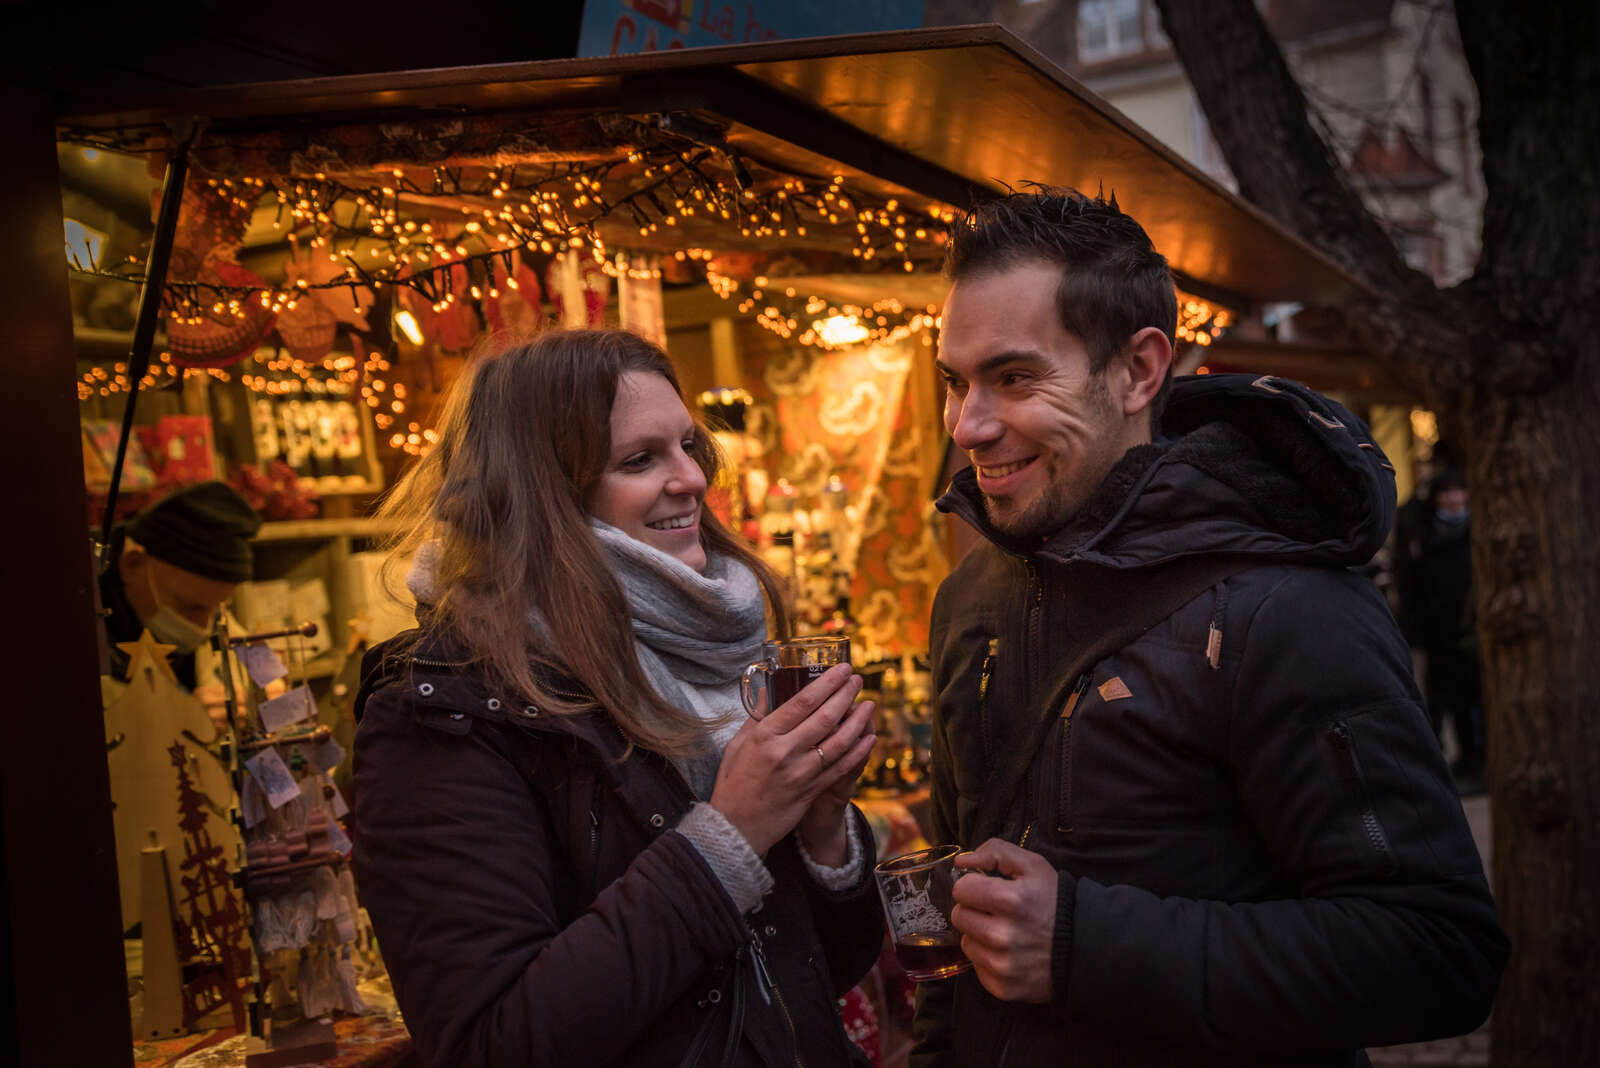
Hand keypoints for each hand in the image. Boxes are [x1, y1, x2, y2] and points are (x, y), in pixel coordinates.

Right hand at [710, 664, 876, 854]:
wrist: (735, 827)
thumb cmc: (733, 783)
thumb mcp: (737, 744)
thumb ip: (757, 716)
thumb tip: (768, 689)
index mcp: (764, 735)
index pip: (802, 702)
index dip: (827, 683)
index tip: (842, 670)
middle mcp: (784, 751)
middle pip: (824, 717)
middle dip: (845, 695)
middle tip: (858, 680)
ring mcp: (799, 773)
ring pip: (838, 742)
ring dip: (858, 721)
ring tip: (869, 705)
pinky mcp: (810, 792)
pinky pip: (840, 768)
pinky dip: (858, 752)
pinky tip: (869, 738)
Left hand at [951, 838, 1059, 1003]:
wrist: (1085, 948)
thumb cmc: (1055, 903)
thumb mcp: (1033, 866)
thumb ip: (995, 852)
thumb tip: (961, 862)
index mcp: (1009, 900)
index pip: (961, 889)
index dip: (974, 886)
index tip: (987, 890)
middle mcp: (1002, 935)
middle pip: (959, 916)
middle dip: (974, 910)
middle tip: (995, 911)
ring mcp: (1002, 965)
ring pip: (966, 942)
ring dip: (979, 935)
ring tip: (1003, 932)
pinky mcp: (1003, 987)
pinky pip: (977, 968)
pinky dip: (988, 959)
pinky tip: (1008, 952)